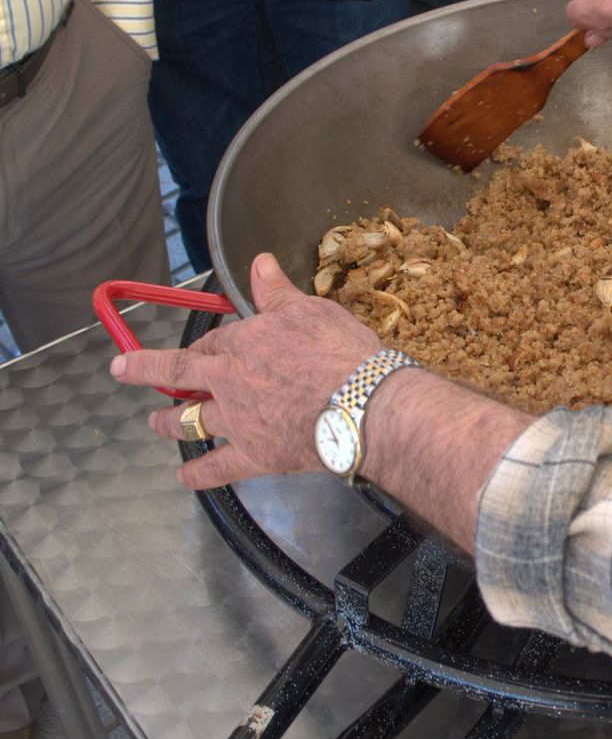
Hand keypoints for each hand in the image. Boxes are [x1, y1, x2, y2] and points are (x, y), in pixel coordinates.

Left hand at [109, 253, 382, 489]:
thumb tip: (259, 263)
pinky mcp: (252, 455)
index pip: (213, 339)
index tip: (204, 345)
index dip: (206, 342)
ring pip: (187, 419)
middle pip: (178, 372)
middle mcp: (228, 381)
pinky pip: (216, 467)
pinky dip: (197, 472)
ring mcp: (235, 420)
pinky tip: (184, 476)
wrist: (362, 403)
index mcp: (242, 342)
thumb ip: (278, 293)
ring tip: (154, 421)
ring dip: (167, 420)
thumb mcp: (311, 311)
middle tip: (122, 369)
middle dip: (146, 369)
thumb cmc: (340, 352)